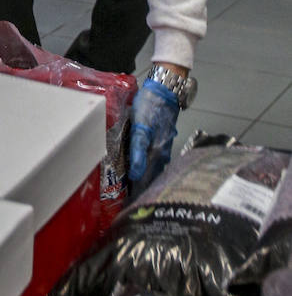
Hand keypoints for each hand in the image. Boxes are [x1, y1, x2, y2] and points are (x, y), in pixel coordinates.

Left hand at [128, 77, 180, 196]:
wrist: (165, 89)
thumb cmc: (150, 106)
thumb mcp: (140, 127)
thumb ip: (137, 150)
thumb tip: (135, 174)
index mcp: (157, 152)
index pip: (147, 179)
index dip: (139, 192)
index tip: (130, 205)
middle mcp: (162, 151)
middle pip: (152, 176)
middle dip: (143, 189)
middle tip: (131, 201)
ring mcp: (164, 144)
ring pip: (155, 167)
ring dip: (147, 178)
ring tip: (136, 189)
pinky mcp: (162, 137)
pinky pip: (156, 158)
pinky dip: (149, 166)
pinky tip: (145, 168)